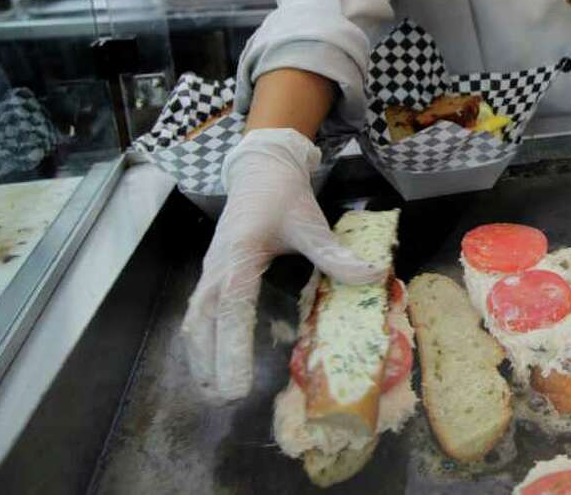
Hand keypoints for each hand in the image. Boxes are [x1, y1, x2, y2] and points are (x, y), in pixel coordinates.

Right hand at [181, 128, 385, 401]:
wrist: (260, 170)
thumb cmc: (284, 197)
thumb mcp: (312, 224)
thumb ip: (337, 254)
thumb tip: (374, 276)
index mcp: (239, 259)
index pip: (232, 312)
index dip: (233, 351)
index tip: (238, 385)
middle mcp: (217, 269)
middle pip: (205, 326)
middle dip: (212, 365)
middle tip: (226, 400)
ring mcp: (210, 272)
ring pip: (196, 322)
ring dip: (202, 357)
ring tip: (214, 392)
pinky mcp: (211, 273)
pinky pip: (199, 314)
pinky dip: (200, 340)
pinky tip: (208, 362)